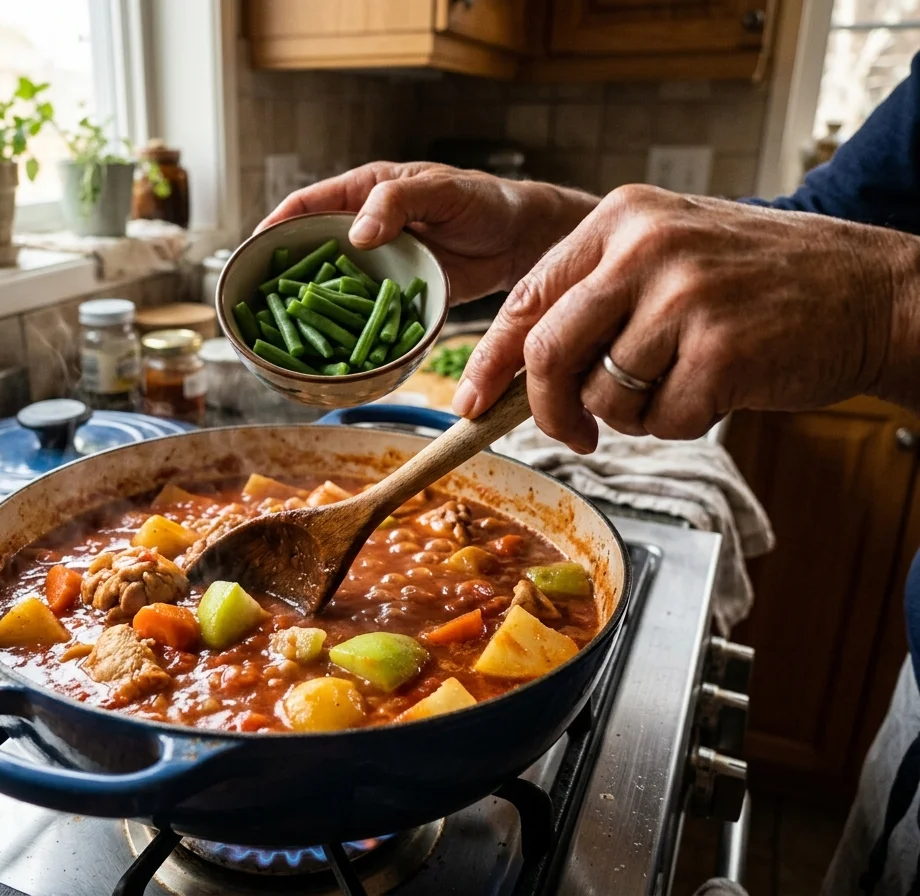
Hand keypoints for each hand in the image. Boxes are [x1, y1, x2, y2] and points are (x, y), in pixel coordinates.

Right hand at [258, 161, 596, 303]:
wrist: (521, 240)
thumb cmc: (483, 202)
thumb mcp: (441, 191)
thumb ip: (396, 204)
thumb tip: (356, 235)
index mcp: (365, 193)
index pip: (307, 204)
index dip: (276, 225)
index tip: (253, 249)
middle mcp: (363, 229)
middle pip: (309, 250)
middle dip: (282, 273)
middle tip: (256, 299)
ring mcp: (376, 265)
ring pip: (331, 285)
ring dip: (310, 307)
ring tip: (282, 330)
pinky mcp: (392, 295)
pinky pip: (359, 312)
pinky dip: (344, 328)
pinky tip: (329, 347)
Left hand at [454, 184, 919, 450]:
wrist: (871, 290)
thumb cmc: (759, 284)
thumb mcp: (668, 257)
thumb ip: (597, 299)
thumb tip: (516, 371)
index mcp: (622, 218)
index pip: (527, 296)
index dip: (491, 358)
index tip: (471, 401)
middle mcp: (646, 247)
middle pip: (548, 350)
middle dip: (547, 409)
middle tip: (573, 433)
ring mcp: (685, 295)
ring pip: (605, 395)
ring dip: (634, 414)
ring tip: (683, 381)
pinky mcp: (723, 349)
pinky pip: (663, 420)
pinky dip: (681, 423)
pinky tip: (719, 389)